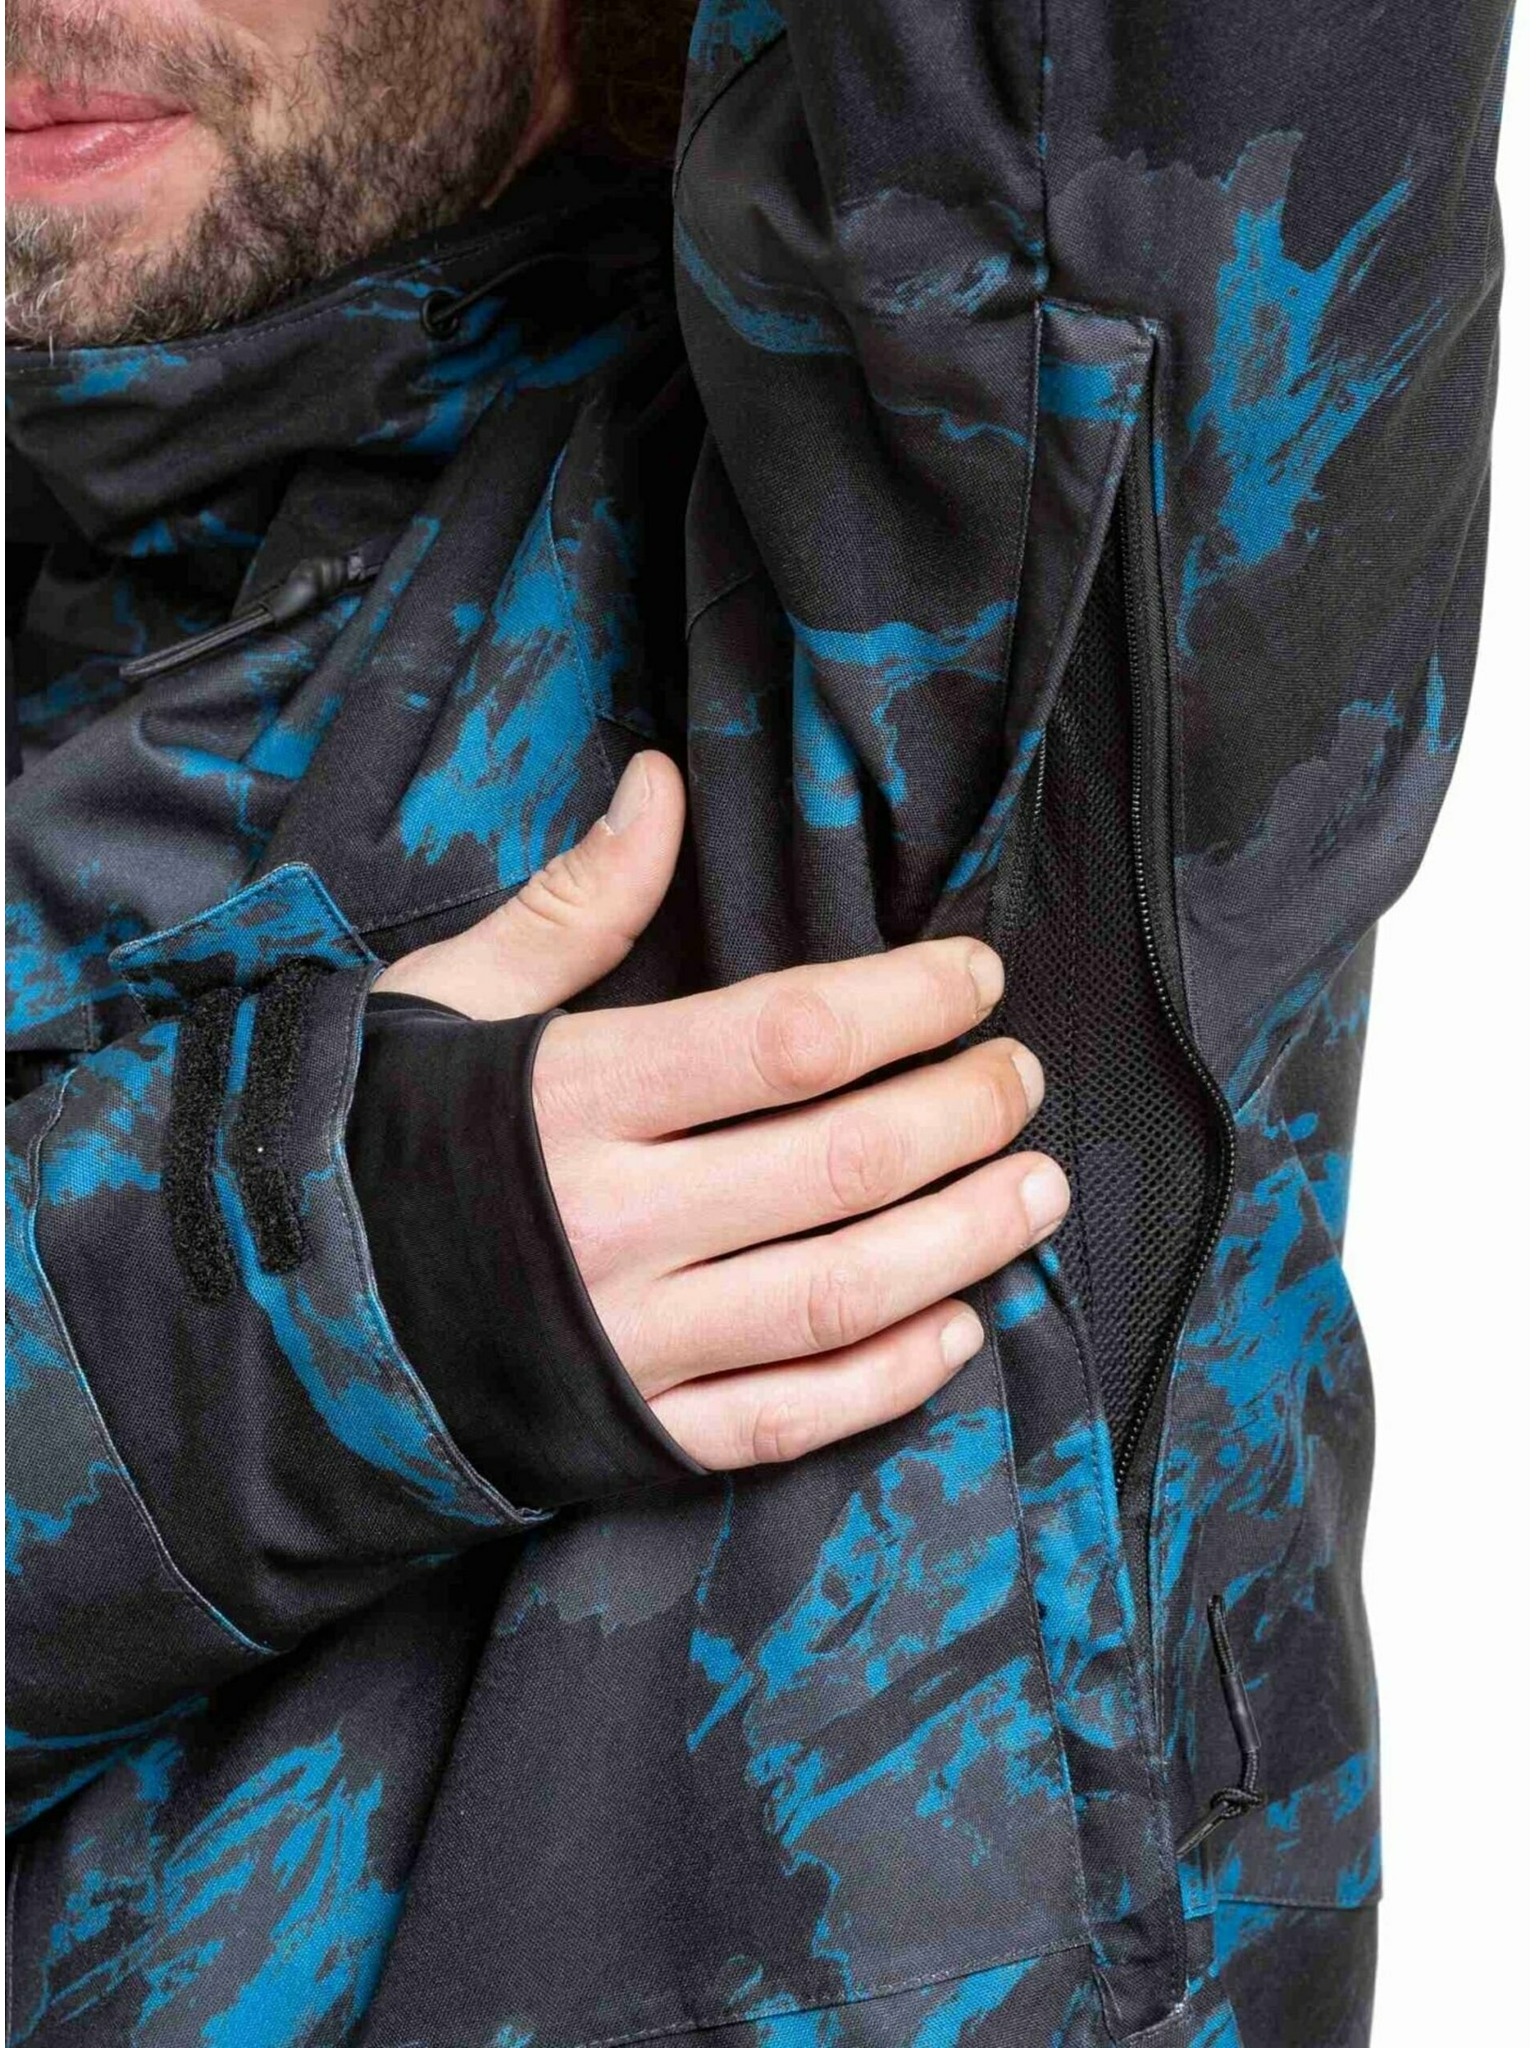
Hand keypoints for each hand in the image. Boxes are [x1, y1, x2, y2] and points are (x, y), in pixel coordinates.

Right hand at [376, 751, 1068, 1470]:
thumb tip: (665, 782)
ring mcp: (629, 1344)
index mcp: (572, 1096)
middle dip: (961, 1113)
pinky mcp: (632, 1438)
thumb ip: (576, 902)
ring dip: (963, 1240)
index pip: (789, 1038)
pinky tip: (961, 1330)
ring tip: (1040, 1191)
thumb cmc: (367, 1136)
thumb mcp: (451, 998)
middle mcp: (614, 1222)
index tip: (978, 977)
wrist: (267, 1323)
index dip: (907, 1002)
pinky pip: (787, 1420)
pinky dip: (887, 1380)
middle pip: (841, 1162)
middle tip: (1023, 1079)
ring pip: (839, 1293)